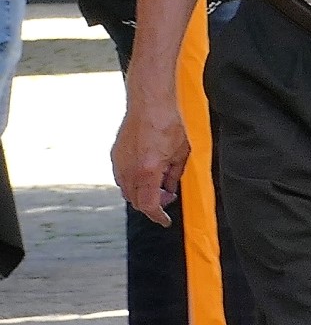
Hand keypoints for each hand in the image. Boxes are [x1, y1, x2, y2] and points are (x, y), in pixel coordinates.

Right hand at [113, 89, 190, 225]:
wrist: (150, 103)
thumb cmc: (168, 123)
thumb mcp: (181, 153)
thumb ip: (175, 176)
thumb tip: (170, 190)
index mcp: (148, 171)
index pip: (148, 205)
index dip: (157, 216)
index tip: (164, 221)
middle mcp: (130, 169)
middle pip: (136, 201)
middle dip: (151, 204)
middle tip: (166, 197)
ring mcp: (119, 162)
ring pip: (127, 190)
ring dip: (141, 193)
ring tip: (158, 184)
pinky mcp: (115, 154)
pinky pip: (121, 177)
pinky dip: (133, 182)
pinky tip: (146, 173)